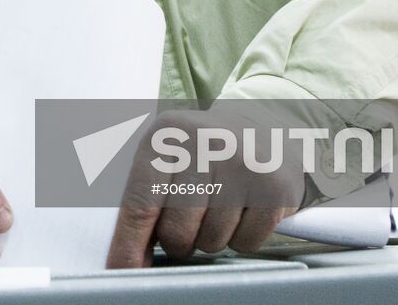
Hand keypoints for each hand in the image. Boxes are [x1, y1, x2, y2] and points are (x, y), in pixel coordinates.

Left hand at [106, 106, 304, 267]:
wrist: (264, 127)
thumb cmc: (204, 150)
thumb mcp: (166, 156)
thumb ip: (143, 202)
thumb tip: (129, 259)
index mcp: (168, 134)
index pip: (141, 203)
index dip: (129, 244)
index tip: (122, 269)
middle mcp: (206, 144)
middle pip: (176, 232)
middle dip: (178, 241)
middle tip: (188, 221)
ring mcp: (245, 165)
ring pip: (211, 241)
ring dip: (210, 237)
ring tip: (219, 206)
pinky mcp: (275, 189)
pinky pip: (246, 243)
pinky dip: (241, 237)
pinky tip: (244, 208)